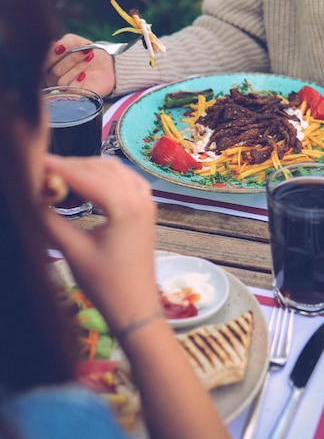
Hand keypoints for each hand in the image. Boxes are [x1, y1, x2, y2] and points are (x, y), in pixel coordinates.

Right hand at [43, 154, 159, 330]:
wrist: (135, 306)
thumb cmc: (106, 284)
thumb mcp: (73, 251)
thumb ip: (51, 220)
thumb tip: (33, 196)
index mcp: (124, 207)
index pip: (85, 177)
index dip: (58, 167)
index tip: (36, 161)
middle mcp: (140, 198)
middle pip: (100, 168)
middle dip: (71, 166)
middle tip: (44, 169)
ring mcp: (147, 201)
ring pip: (114, 170)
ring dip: (88, 168)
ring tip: (61, 175)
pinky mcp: (147, 207)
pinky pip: (126, 178)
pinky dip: (105, 175)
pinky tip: (88, 182)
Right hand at [44, 34, 115, 96]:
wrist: (107, 65)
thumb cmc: (87, 52)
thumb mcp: (77, 42)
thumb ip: (66, 42)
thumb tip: (56, 44)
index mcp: (50, 64)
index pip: (44, 62)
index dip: (52, 55)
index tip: (64, 47)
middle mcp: (54, 78)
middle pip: (54, 72)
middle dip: (71, 59)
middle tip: (86, 51)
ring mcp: (64, 88)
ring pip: (63, 81)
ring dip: (77, 68)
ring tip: (90, 58)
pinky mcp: (76, 96)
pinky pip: (71, 92)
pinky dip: (77, 82)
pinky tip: (84, 74)